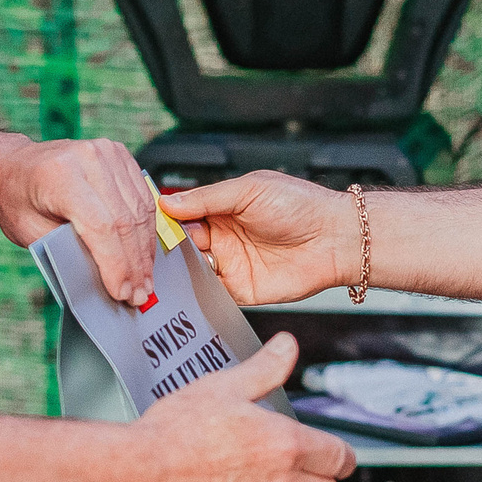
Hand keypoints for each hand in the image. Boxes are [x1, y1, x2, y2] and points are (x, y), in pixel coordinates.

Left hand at [0, 137, 157, 305]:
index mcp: (60, 175)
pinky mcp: (119, 155)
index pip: (101, 226)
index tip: (122, 293)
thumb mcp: (31, 234)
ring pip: (140, 211)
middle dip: (134, 264)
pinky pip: (143, 198)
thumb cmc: (17, 200)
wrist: (12, 166)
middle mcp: (88, 158)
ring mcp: (107, 153)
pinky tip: (144, 254)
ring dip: (145, 250)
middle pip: (125, 220)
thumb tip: (106, 278)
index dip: (116, 264)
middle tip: (139, 294)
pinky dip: (146, 229)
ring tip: (144, 280)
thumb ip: (67, 252)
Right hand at [132, 334, 356, 481]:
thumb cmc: (174, 434)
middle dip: (318, 479)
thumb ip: (263, 369)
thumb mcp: (223, 388)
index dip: (338, 456)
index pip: (339, 457)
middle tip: (300, 472)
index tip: (334, 457)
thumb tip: (286, 348)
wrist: (140, 476)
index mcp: (286, 444)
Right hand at [158, 172, 357, 306]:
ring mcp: (230, 263)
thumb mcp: (249, 190)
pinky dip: (197, 289)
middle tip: (154, 246)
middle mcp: (223, 235)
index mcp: (223, 207)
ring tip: (167, 265)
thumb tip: (168, 202)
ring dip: (179, 268)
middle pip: (182, 242)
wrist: (333, 239)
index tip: (147, 221)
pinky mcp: (240, 289)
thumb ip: (207, 198)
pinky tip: (187, 284)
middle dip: (168, 245)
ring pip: (192, 268)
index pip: (183, 213)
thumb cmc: (300, 206)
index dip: (166, 218)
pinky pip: (211, 291)